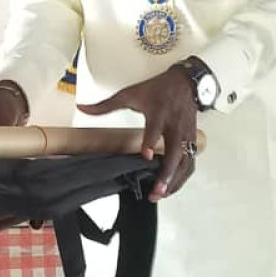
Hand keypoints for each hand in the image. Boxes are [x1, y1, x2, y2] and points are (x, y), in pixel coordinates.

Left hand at [77, 67, 197, 201]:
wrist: (185, 82)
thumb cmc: (159, 89)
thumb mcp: (130, 94)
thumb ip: (106, 105)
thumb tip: (83, 108)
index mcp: (158, 113)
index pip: (154, 130)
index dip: (150, 142)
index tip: (145, 155)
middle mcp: (174, 126)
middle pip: (174, 153)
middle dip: (166, 174)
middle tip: (156, 190)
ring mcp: (185, 135)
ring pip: (184, 162)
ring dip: (175, 181)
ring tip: (161, 194)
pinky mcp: (192, 140)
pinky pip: (190, 163)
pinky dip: (182, 177)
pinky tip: (172, 186)